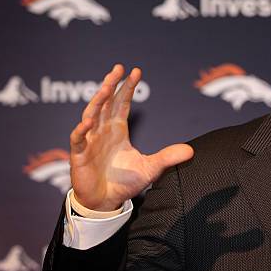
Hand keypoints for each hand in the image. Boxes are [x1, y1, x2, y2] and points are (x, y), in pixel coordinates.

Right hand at [69, 64, 193, 210]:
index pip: (122, 103)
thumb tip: (191, 151)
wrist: (106, 201)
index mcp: (118, 130)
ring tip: (106, 88)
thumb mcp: (151, 168)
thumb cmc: (125, 182)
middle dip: (111, 84)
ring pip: (91, 115)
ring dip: (97, 101)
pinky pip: (78, 139)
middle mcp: (103, 131)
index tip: (135, 71)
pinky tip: (88, 122)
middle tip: (118, 68)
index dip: (128, 88)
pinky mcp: (79, 155)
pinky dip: (82, 130)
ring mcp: (90, 141)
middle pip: (105, 102)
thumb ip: (168, 157)